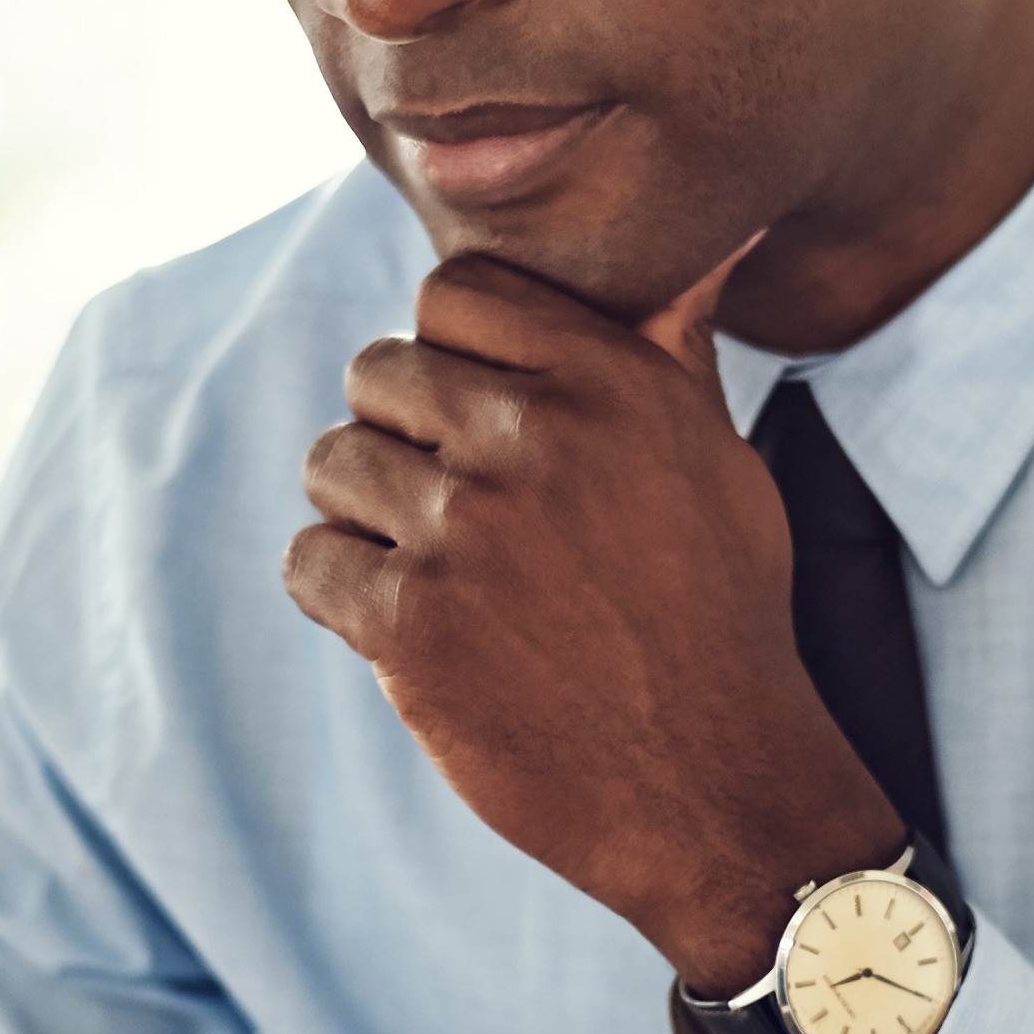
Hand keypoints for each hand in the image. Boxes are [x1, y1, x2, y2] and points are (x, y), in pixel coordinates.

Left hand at [288, 248, 906, 993]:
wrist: (716, 788)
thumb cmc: (722, 616)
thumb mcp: (718, 460)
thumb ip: (669, 349)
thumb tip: (700, 245)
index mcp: (609, 378)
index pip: (454, 292)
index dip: (450, 351)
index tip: (474, 413)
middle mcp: (534, 436)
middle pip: (377, 370)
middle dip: (397, 433)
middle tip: (444, 503)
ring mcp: (465, 529)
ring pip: (331, 462)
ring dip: (361, 512)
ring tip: (427, 564)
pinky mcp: (411, 624)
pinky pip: (310, 561)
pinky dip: (340, 592)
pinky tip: (401, 624)